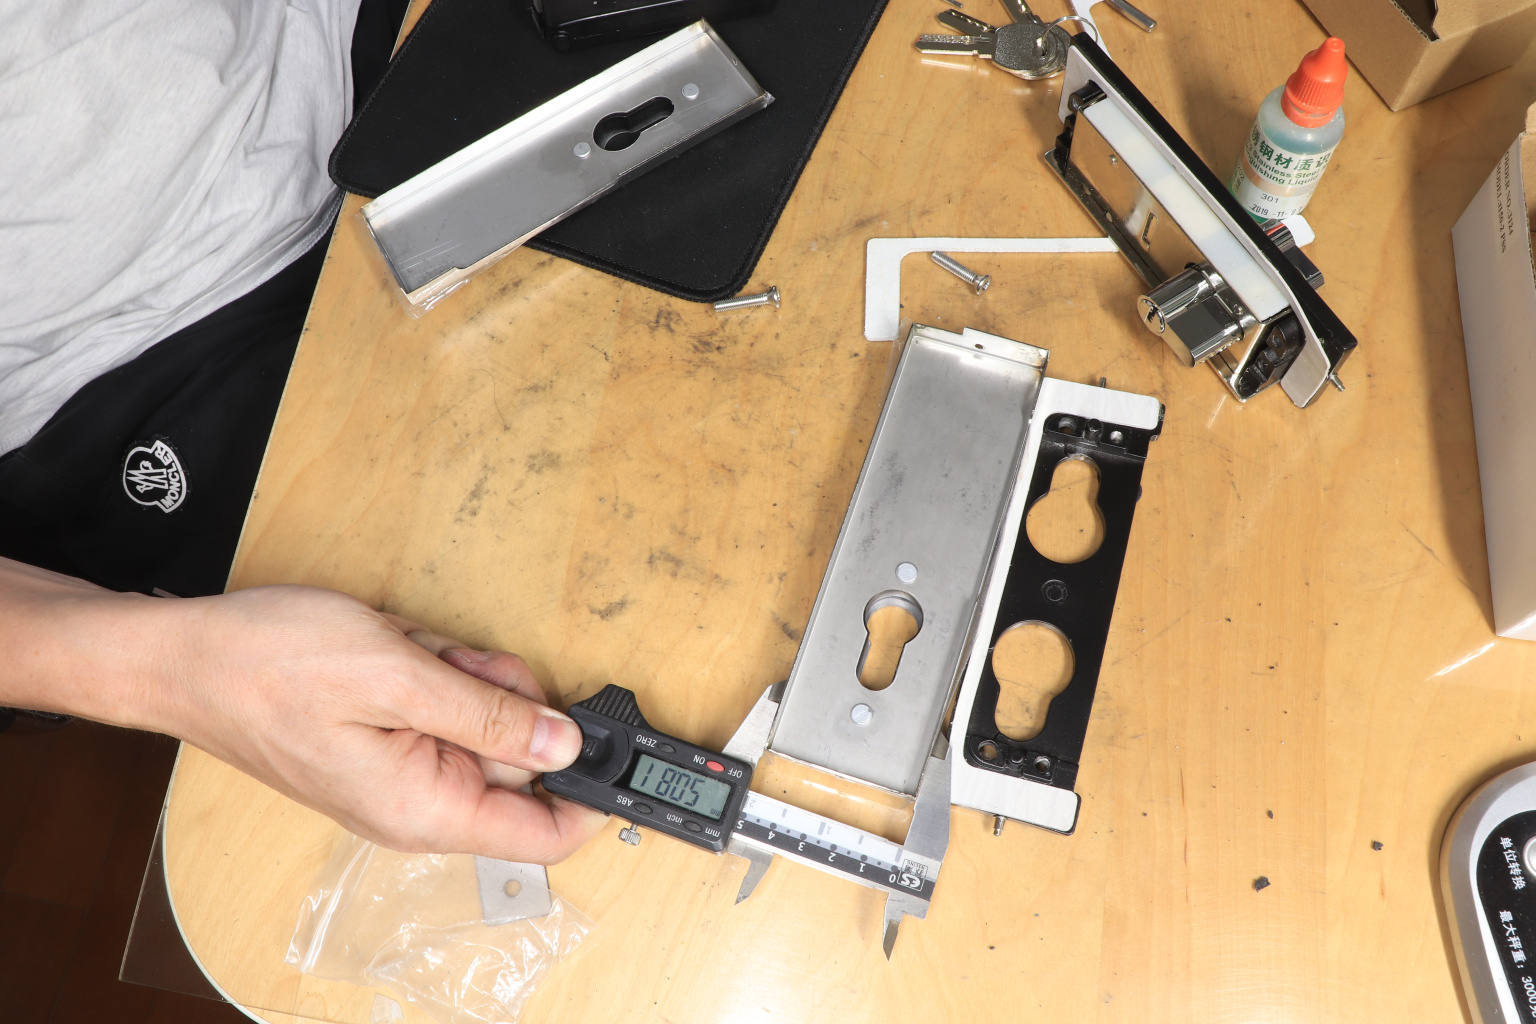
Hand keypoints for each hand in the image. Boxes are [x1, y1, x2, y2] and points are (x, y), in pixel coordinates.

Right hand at [154, 585, 606, 862]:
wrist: (183, 656)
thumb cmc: (268, 666)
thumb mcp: (399, 677)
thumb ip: (490, 716)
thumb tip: (567, 745)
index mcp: (424, 809)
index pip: (543, 834)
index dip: (586, 790)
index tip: (606, 740)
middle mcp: (418, 804)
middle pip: (519, 760)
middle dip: (504, 698)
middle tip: (458, 665)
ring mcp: (402, 771)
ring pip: (484, 722)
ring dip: (462, 676)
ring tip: (411, 654)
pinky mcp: (389, 739)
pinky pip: (445, 704)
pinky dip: (435, 669)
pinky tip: (396, 651)